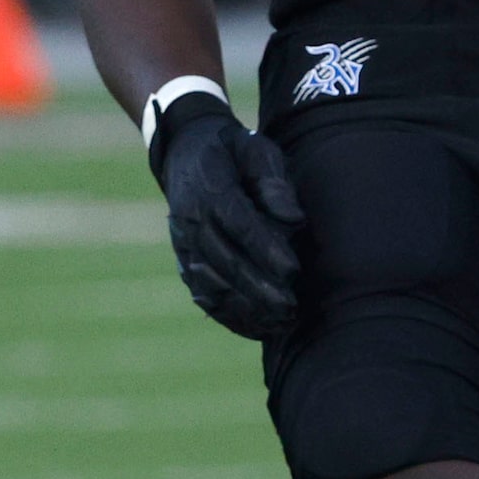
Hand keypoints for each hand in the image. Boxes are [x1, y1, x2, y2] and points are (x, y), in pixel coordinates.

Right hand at [156, 107, 303, 339]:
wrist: (184, 151)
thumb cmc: (231, 151)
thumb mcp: (256, 150)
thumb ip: (274, 182)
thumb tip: (294, 220)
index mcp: (210, 192)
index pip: (239, 226)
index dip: (266, 251)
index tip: (293, 271)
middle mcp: (191, 223)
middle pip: (225, 262)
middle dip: (259, 289)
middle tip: (291, 307)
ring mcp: (184, 246)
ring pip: (212, 284)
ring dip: (245, 308)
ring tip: (279, 322)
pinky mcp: (184, 261)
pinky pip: (203, 294)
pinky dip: (228, 314)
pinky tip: (256, 327)